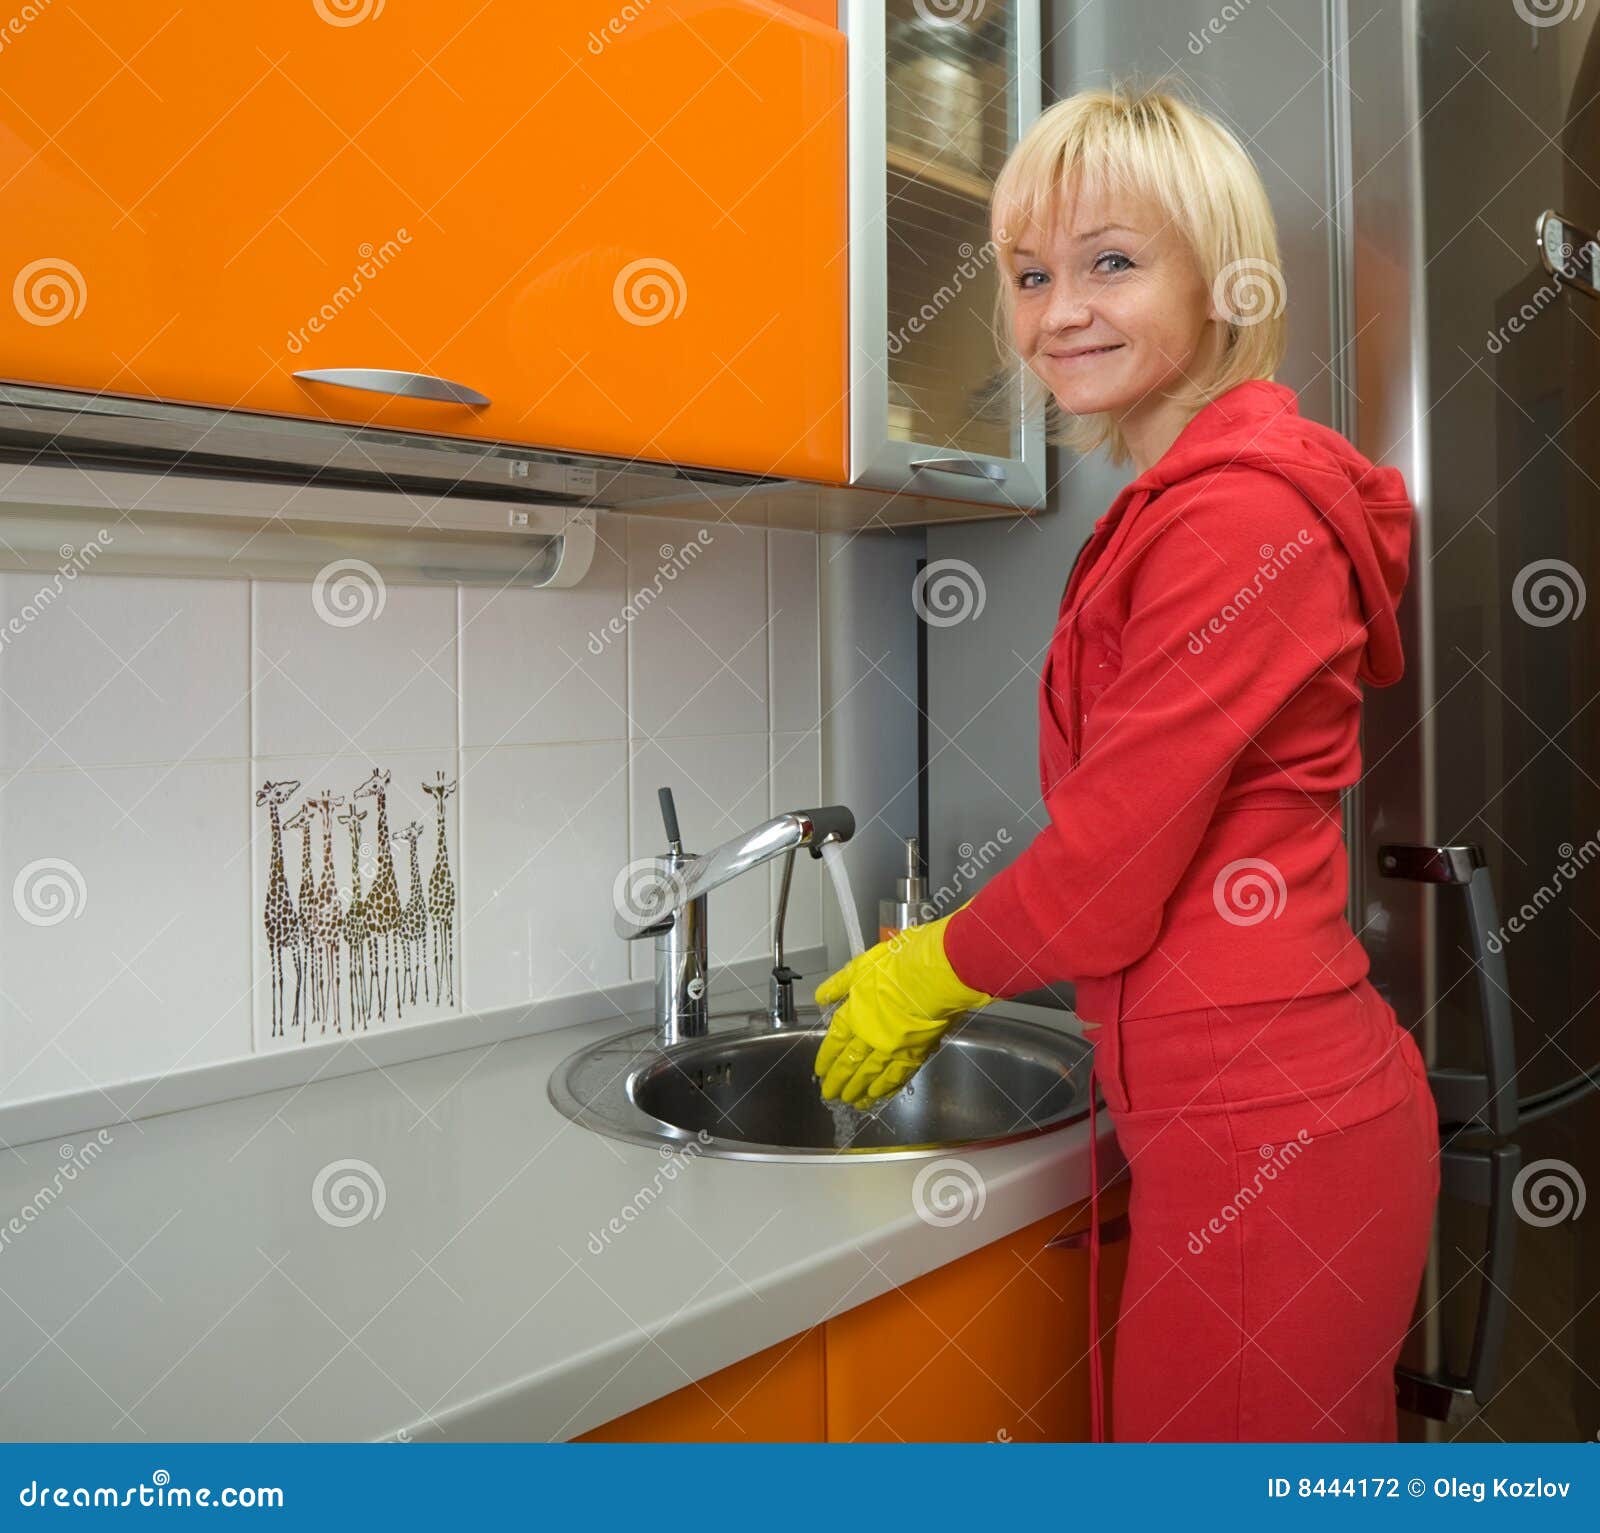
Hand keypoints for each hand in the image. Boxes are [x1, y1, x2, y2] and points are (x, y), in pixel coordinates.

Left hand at [812, 912, 992, 1105]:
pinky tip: (877, 1097)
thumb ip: (839, 984)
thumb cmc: (900, 965)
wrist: (935, 976)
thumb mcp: (861, 967)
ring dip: (858, 1090)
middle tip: (829, 1094)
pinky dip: (885, 1088)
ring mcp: (892, 1048)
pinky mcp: (915, 1054)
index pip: (835, 1042)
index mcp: (854, 1015)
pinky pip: (896, 1077)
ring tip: (850, 1102)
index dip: (826, 1059)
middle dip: (838, 1081)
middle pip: (849, 1063)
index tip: (820, 1071)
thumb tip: (821, 997)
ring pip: (870, 1075)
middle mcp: (869, 1036)